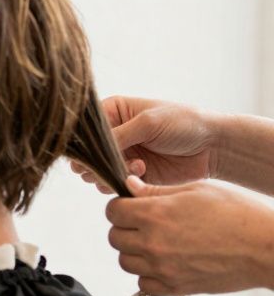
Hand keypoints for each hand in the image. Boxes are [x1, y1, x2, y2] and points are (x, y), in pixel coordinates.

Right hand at [72, 96, 218, 192]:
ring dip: (110, 172)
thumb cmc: (183, 123)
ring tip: (135, 166)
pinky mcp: (131, 174)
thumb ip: (117, 136)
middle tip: (112, 163)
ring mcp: (121, 155)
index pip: (84, 127)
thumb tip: (89, 154)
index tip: (90, 152)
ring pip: (95, 171)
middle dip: (95, 161)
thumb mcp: (148, 123)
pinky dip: (122, 181)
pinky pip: (112, 183)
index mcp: (113, 112)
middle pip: (86, 153)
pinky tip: (142, 172)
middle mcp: (113, 134)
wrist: (212, 147)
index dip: (83, 141)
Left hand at [104, 176, 273, 295]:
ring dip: (135, 252)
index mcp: (155, 213)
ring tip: (158, 243)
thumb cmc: (236, 212)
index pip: (112, 211)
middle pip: (114, 237)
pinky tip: (166, 262)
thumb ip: (157, 191)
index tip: (133, 206)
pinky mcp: (175, 286)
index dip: (121, 206)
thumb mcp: (197, 190)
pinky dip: (148, 275)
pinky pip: (143, 283)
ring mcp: (163, 267)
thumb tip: (129, 186)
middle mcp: (153, 242)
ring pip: (125, 261)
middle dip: (126, 228)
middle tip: (146, 224)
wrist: (266, 247)